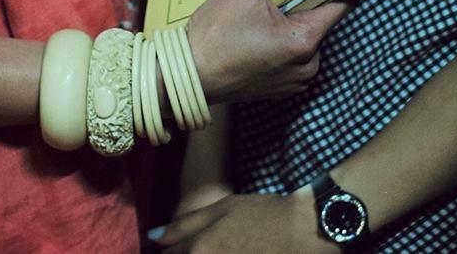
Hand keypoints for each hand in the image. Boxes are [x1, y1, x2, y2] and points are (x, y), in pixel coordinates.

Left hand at [149, 190, 323, 250]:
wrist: (304, 231)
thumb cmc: (262, 214)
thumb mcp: (221, 208)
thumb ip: (183, 225)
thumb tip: (152, 237)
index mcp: (199, 249)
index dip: (168, 252)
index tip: (172, 248)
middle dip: (184, 253)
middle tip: (211, 243)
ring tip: (220, 246)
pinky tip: (234, 251)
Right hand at [184, 0, 348, 103]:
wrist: (187, 78)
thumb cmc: (214, 39)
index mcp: (305, 41)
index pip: (340, 4)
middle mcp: (308, 64)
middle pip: (320, 19)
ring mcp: (295, 79)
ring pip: (305, 36)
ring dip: (292, 18)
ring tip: (270, 1)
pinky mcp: (280, 86)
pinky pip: (291, 53)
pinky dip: (282, 37)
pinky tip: (260, 25)